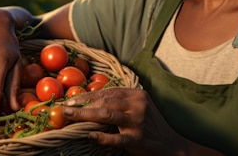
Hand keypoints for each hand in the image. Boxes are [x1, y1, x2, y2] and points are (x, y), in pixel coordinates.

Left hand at [61, 88, 220, 154]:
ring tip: (69, 117)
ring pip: (106, 115)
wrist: (173, 145)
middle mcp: (138, 105)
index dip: (88, 95)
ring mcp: (138, 122)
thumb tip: (92, 100)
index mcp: (137, 95)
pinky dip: (101, 137)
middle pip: (104, 102)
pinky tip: (88, 136)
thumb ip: (122, 102)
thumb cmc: (152, 126)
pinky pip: (115, 138)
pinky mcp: (137, 140)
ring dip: (84, 115)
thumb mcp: (141, 108)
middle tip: (65, 107)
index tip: (71, 99)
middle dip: (82, 104)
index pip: (108, 92)